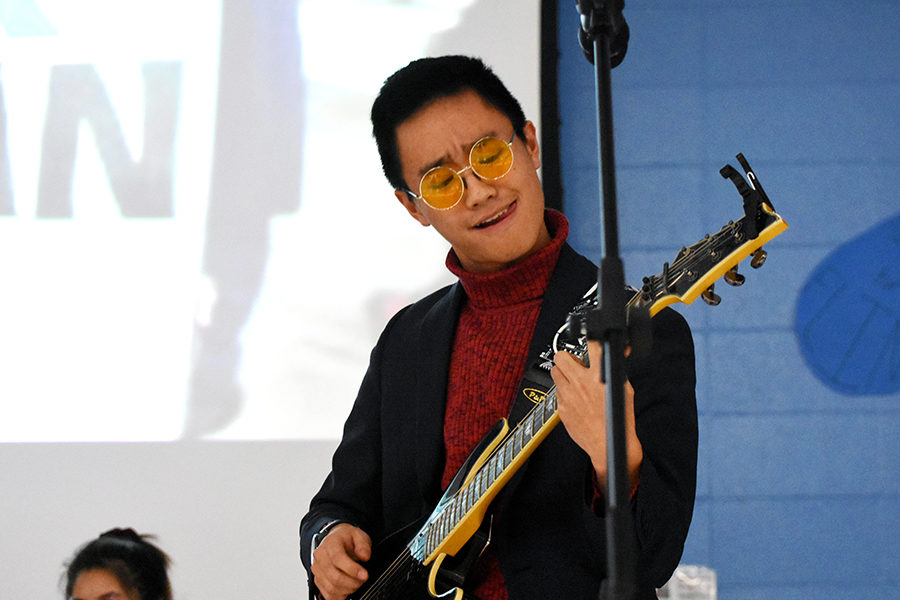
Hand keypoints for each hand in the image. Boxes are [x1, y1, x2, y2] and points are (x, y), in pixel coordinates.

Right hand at [311, 523, 371, 599]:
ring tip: (357, 583)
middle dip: (352, 582)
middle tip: (363, 579)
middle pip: (334, 576)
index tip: (365, 575)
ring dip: (348, 590)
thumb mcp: (359, 535)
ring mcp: (318, 570)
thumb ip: (363, 545)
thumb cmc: (346, 538)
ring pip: (331, 587)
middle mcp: (321, 557)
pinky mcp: (318, 580)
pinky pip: (328, 594)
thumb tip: (365, 556)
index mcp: (331, 543)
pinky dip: (340, 596)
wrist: (335, 540)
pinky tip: (348, 589)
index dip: (352, 569)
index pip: (338, 558)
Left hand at [551, 340, 641, 489]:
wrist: (607, 444)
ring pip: (555, 372)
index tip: (591, 341)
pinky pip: (557, 392)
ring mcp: (568, 395)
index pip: (592, 345)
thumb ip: (614, 370)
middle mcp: (581, 383)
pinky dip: (564, 393)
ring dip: (563, 374)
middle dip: (568, 358)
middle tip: (575, 365)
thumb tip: (612, 355)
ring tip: (574, 382)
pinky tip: (575, 400)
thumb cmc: (617, 420)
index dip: (592, 340)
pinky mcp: (561, 407)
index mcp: (599, 376)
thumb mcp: (624, 389)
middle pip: (561, 356)